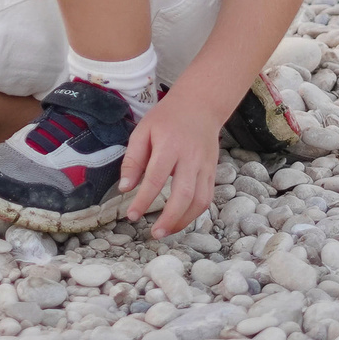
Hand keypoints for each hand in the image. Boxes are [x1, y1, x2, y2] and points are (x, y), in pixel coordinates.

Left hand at [117, 94, 219, 237]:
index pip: (156, 178)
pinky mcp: (213, 172)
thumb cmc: (166, 118)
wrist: (200, 106)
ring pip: (200, 200)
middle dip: (169, 218)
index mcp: (170, 145)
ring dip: (184, 220)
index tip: (131, 215)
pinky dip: (195, 213)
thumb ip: (133, 159)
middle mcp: (191, 158)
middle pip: (184, 194)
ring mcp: (205, 166)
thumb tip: (125, 187)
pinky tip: (180, 220)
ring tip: (166, 231)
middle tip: (154, 233)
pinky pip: (207, 198)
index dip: (143, 199)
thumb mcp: (143, 131)